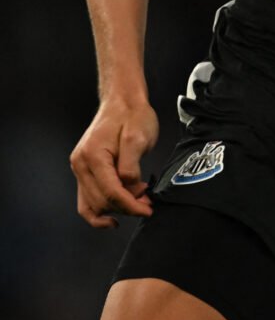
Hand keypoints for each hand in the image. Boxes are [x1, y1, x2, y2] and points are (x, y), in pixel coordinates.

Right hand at [70, 95, 159, 227]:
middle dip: (126, 207)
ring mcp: (80, 168)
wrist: (122, 102)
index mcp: (93, 156)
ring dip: (115, 209)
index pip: (110, 191)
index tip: (148, 210)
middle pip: (101, 201)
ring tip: (139, 203)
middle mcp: (81, 164)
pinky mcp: (85, 171)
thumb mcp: (138, 138)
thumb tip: (129, 187)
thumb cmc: (133, 116)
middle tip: (148, 204)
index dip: (130, 205)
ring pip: (92, 204)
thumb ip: (131, 165)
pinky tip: (114, 217)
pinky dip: (99, 210)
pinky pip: (87, 199)